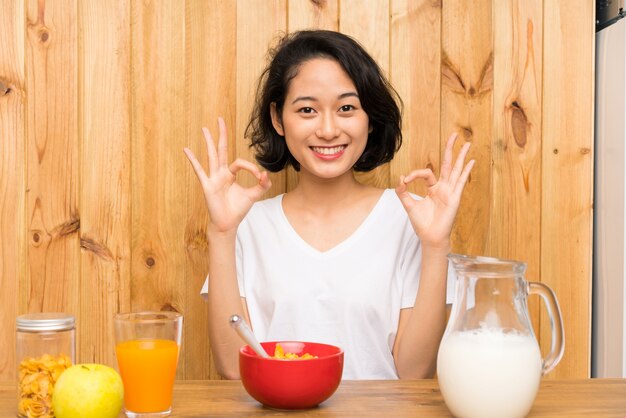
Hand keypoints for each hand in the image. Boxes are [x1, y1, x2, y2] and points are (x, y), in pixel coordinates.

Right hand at [184, 117, 271, 232]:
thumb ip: (262, 184)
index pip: (240, 162)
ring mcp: (213, 178)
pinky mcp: (207, 185)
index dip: (251, 167)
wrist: (228, 223)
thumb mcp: (254, 195)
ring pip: (211, 156)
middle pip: (221, 150)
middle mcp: (220, 173)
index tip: (260, 177)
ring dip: (209, 142)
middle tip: (220, 119)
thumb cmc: (238, 209)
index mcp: (230, 174)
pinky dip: (193, 160)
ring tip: (205, 129)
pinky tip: (186, 150)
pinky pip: (199, 170)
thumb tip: (266, 174)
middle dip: (221, 134)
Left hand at [395, 133, 473, 248]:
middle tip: (454, 134)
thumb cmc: (422, 223)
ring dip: (461, 156)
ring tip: (467, 143)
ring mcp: (451, 192)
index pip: (427, 173)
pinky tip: (471, 161)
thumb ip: (403, 192)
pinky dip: (466, 172)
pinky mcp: (455, 198)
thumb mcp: (409, 205)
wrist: (430, 237)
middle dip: (450, 149)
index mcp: (433, 189)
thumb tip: (400, 178)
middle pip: (448, 164)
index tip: (405, 180)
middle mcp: (444, 188)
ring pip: (456, 170)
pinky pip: (461, 182)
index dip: (415, 174)